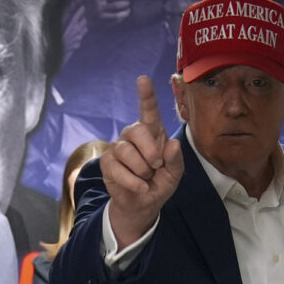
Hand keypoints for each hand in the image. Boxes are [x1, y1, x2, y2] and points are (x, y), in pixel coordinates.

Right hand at [100, 76, 183, 248]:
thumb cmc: (160, 183)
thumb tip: (172, 144)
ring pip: (128, 152)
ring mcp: (118, 148)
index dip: (146, 95)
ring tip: (146, 176)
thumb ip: (176, 159)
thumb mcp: (174, 173)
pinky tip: (140, 187)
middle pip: (138, 130)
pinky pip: (119, 169)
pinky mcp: (107, 163)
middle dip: (151, 152)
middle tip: (156, 166)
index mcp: (152, 133)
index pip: (148, 111)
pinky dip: (134, 182)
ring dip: (143, 170)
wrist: (144, 204)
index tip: (143, 80)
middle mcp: (133, 135)